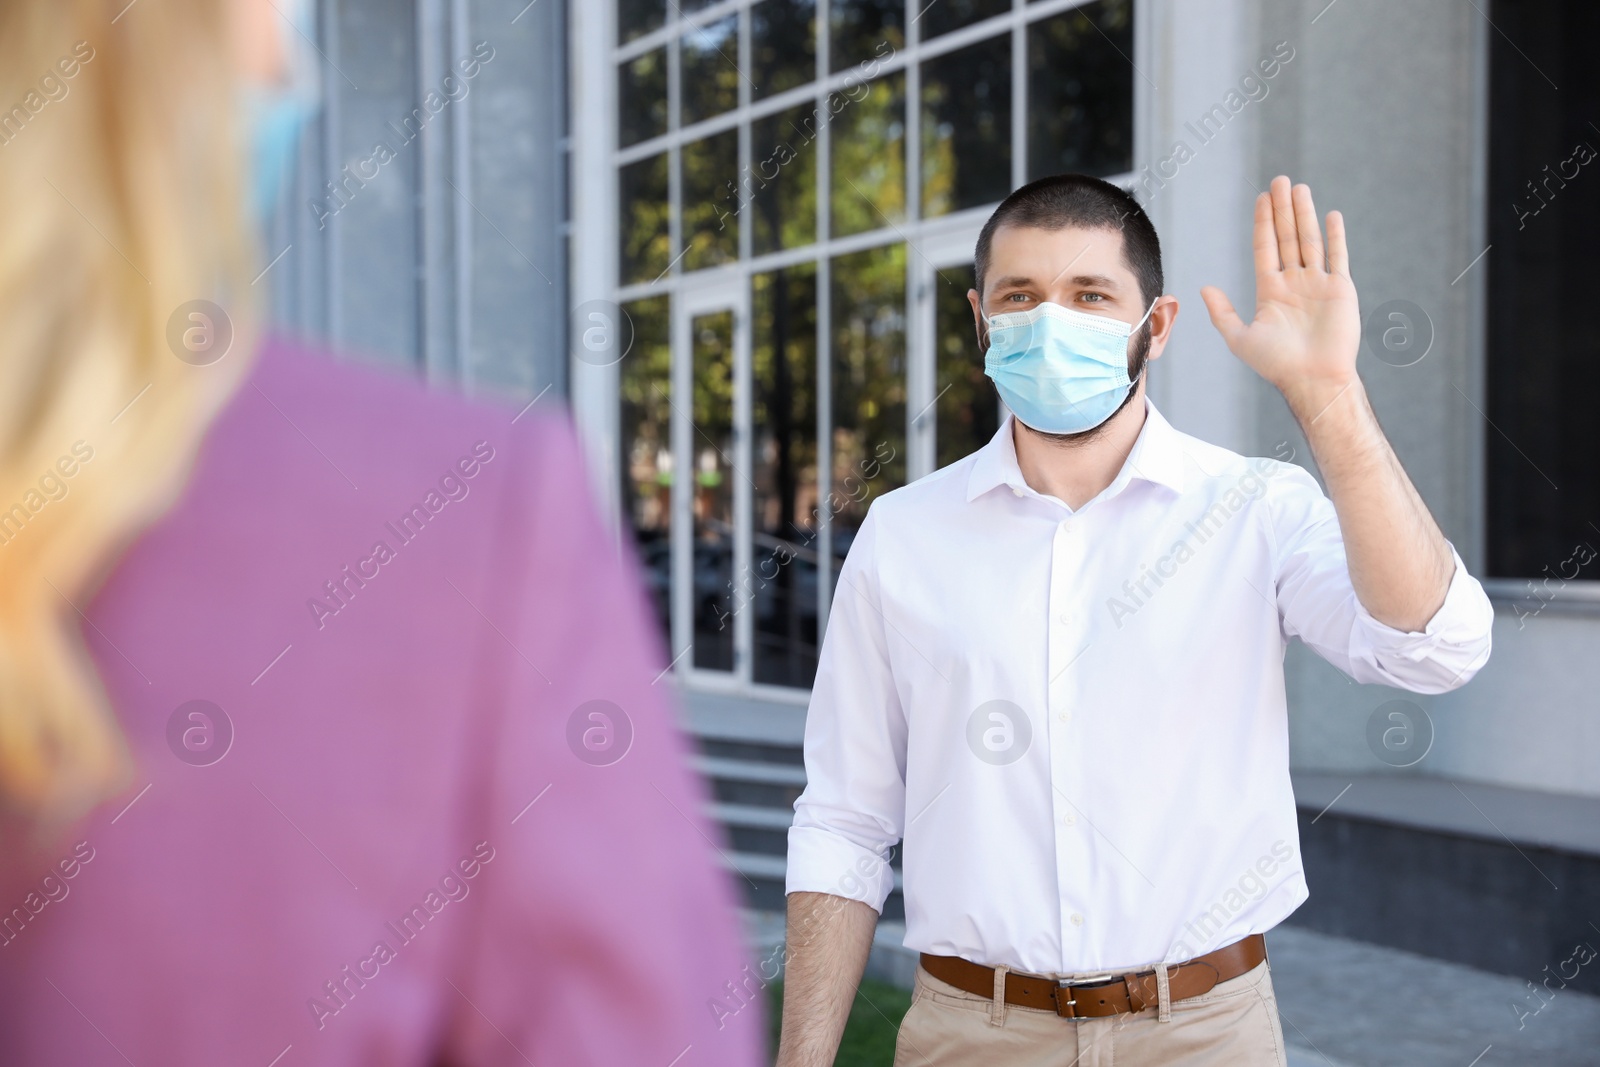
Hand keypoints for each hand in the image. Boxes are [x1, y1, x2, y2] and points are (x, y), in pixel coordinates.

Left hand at [1200, 176, 1361, 422]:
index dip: (1263, 222)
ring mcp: (1318, 284)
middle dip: (1283, 209)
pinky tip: (1330, 214)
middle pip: (1287, 237)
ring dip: (1304, 214)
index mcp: (1271, 291)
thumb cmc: (1276, 364)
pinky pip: (1337, 256)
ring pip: (1309, 240)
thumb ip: (1222, 313)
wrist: (1311, 379)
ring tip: (1299, 188)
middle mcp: (1294, 283)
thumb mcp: (1240, 338)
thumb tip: (1205, 288)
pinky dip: (1335, 236)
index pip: (1265, 248)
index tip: (1262, 198)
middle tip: (1279, 181)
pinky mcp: (1340, 289)